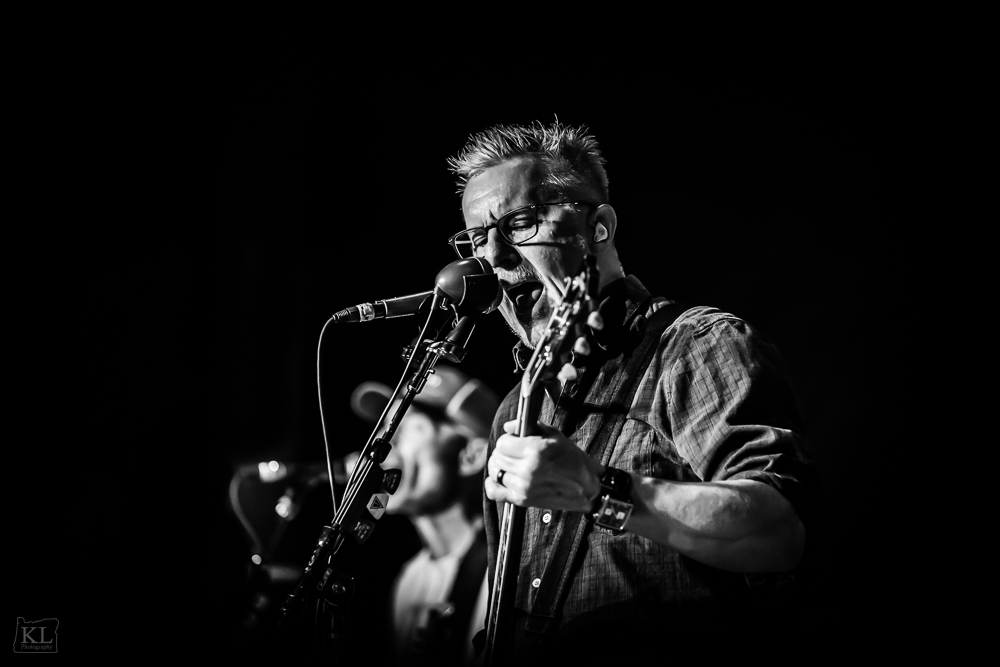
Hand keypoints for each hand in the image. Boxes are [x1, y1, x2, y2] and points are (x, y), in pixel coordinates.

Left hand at [485, 420, 604, 511]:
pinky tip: (497, 479)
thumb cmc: (572, 459)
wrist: (586, 487)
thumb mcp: (554, 435)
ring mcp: (524, 486)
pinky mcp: (522, 500)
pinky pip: (494, 492)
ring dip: (500, 466)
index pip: (503, 443)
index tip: (514, 441)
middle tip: (513, 452)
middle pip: (497, 457)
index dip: (507, 440)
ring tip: (510, 464)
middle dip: (503, 452)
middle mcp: (528, 469)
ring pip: (495, 471)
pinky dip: (491, 485)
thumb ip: (528, 427)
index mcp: (536, 450)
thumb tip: (508, 426)